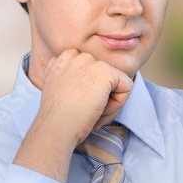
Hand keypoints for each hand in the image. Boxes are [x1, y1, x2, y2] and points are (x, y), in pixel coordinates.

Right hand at [14, 49, 132, 181]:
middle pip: (104, 77)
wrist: (55, 128)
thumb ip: (73, 80)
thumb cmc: (58, 119)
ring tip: (91, 112)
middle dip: (101, 97)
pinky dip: (118, 105)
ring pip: (116, 82)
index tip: (78, 106)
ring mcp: (89, 60)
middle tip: (85, 112)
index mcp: (62, 60)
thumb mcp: (61, 92)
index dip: (89, 93)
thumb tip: (94, 85)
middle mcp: (74, 54)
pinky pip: (127, 87)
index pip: (90, 73)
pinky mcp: (104, 70)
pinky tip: (99, 111)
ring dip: (109, 102)